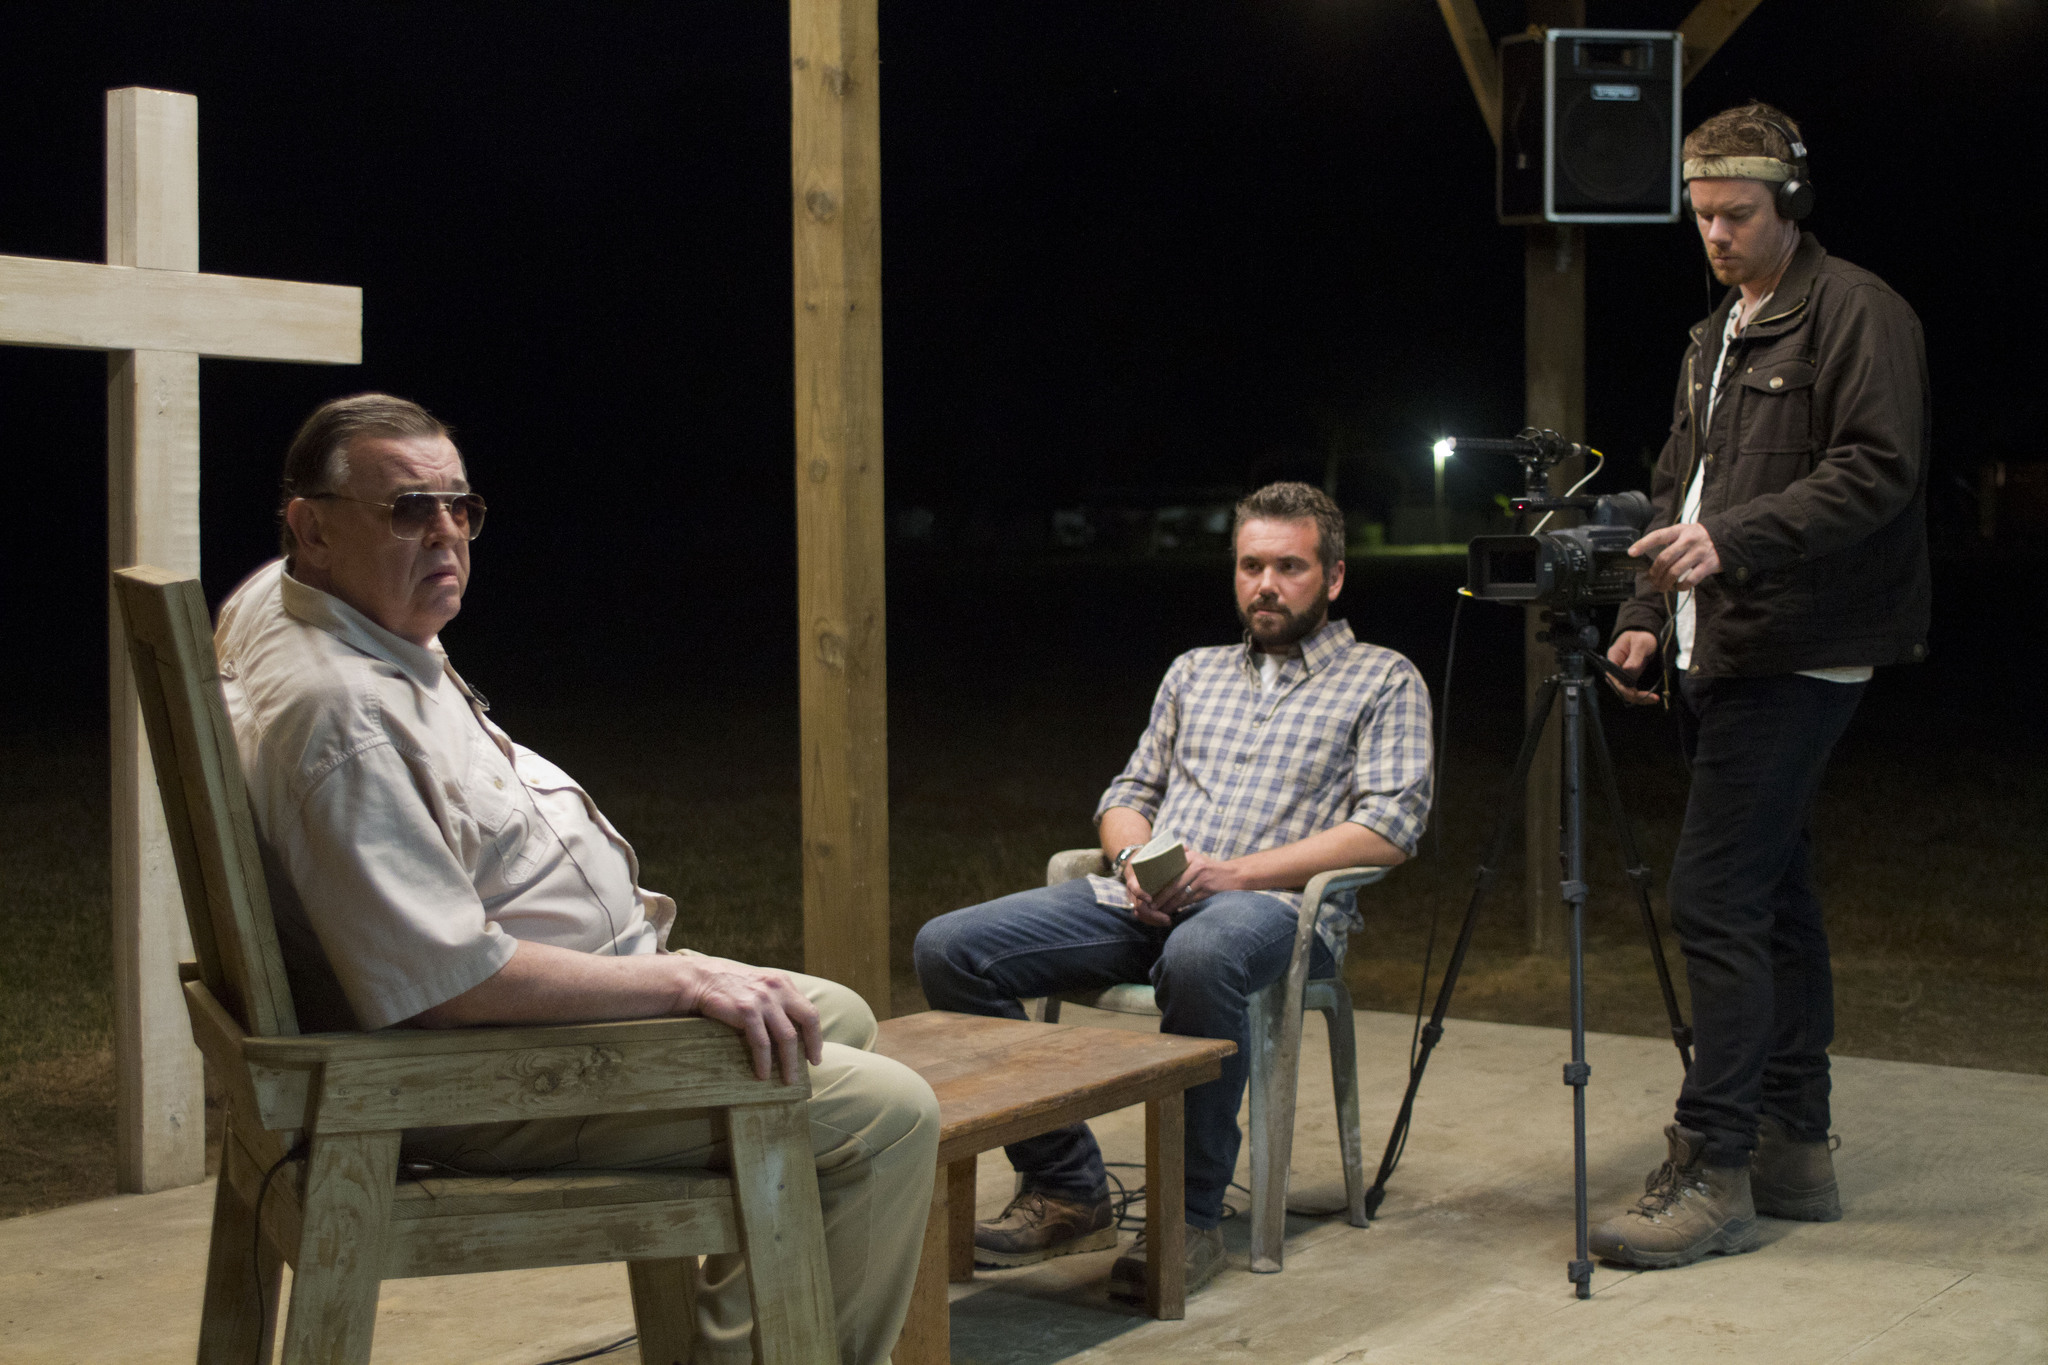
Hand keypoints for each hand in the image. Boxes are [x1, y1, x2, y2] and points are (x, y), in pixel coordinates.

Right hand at [676, 957, 822, 1084]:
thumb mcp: (759, 983)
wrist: (699, 978)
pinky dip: (764, 1061)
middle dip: (813, 1045)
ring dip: (789, 1062)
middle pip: (807, 1020)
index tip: (815, 1051)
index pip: (809, 1010)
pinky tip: (762, 1074)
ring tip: (788, 1079)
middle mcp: (778, 989)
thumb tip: (788, 1025)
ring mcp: (763, 1000)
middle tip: (812, 1065)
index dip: (815, 1033)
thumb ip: (775, 998)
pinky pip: (762, 1043)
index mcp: (783, 983)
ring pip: (787, 1037)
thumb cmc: (727, 984)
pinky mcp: (747, 1011)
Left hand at [1134, 849, 1246, 927]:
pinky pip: (1190, 900)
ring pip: (1181, 894)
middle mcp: (1196, 866)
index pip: (1171, 870)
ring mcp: (1202, 878)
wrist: (1233, 875)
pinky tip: (1172, 911)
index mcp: (1191, 857)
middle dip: (1161, 897)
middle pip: (1174, 884)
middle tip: (1150, 906)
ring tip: (1158, 911)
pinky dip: (1180, 907)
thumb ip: (1181, 858)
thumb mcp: (1197, 859)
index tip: (1148, 891)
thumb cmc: (1211, 868)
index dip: (1158, 882)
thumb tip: (1160, 863)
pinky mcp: (1208, 890)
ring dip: (1169, 905)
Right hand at [1606, 630, 1660, 705]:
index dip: (1623, 687)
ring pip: (1626, 691)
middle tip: (1651, 698)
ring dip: (1639, 698)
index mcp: (1613, 658)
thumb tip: (1628, 670)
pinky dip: (1641, 695)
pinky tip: (1651, 697)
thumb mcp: (1641, 643)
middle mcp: (1615, 669)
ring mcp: (1622, 674)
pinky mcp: (1630, 678)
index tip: (1636, 692)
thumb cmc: (1641, 637)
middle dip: (1633, 696)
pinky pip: (1632, 690)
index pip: (1613, 677)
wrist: (1645, 637)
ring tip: (1653, 699)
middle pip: (1618, 687)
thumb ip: (1635, 656)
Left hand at [1630, 523, 1721, 593]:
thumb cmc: (1697, 537)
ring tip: (1661, 587)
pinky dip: (1681, 587)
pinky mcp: (1708, 565)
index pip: (1658, 536)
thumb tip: (1649, 562)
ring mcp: (1699, 553)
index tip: (1631, 553)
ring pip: (1675, 571)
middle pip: (1665, 558)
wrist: (1727, 537)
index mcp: (1679, 530)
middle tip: (1652, 579)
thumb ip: (1668, 542)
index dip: (1643, 544)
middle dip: (1654, 572)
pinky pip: (1690, 580)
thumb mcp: (1683, 532)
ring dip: (1665, 582)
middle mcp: (1688, 540)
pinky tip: (1677, 587)